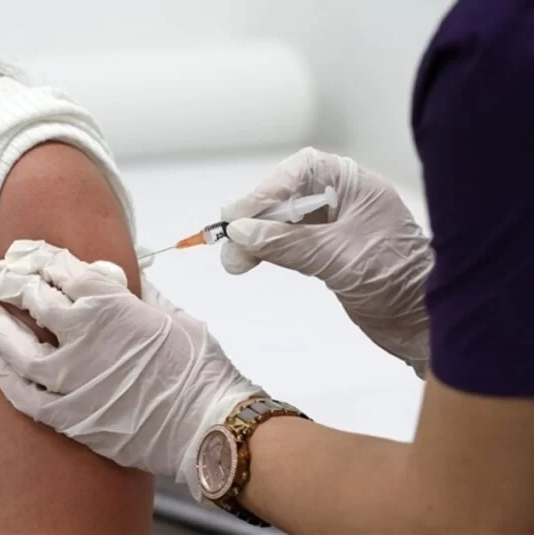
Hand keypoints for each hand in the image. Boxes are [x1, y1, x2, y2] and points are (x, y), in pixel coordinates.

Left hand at [0, 240, 263, 500]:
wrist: (206, 423)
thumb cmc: (198, 368)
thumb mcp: (171, 314)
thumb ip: (137, 295)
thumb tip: (119, 281)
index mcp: (108, 301)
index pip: (60, 269)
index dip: (39, 258)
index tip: (26, 254)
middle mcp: (81, 333)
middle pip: (32, 298)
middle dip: (12, 282)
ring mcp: (69, 377)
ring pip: (17, 346)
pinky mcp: (68, 415)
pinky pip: (26, 396)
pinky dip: (8, 380)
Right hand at [221, 147, 432, 375]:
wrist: (427, 324)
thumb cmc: (399, 282)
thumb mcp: (338, 257)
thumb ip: (287, 242)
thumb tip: (242, 232)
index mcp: (357, 185)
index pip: (302, 170)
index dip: (268, 187)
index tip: (240, 213)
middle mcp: (345, 200)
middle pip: (287, 195)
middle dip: (256, 217)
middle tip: (229, 241)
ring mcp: (336, 228)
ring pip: (283, 222)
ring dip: (255, 238)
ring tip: (233, 260)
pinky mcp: (329, 254)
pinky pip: (288, 244)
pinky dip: (267, 251)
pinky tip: (249, 260)